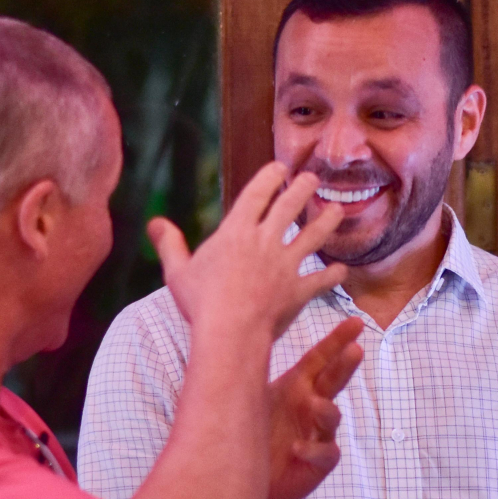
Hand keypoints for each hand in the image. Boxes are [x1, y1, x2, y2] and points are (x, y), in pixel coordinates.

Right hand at [148, 163, 343, 341]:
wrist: (231, 332)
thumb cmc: (201, 303)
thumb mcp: (178, 272)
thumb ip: (170, 244)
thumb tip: (155, 223)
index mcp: (236, 231)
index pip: (256, 194)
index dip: (270, 176)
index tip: (280, 166)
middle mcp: (265, 241)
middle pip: (289, 207)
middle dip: (302, 188)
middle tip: (312, 179)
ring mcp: (285, 265)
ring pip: (313, 236)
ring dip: (326, 222)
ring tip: (337, 210)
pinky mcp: (298, 290)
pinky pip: (321, 279)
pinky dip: (332, 275)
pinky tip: (342, 270)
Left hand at [267, 319, 362, 498]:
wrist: (249, 477)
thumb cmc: (252, 432)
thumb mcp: (251, 397)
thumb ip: (250, 371)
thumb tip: (236, 334)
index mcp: (297, 386)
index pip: (321, 359)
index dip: (338, 340)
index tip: (356, 322)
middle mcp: (310, 406)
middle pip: (333, 381)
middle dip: (346, 365)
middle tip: (356, 350)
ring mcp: (318, 433)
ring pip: (332, 415)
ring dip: (326, 410)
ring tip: (315, 405)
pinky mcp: (319, 461)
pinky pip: (324, 452)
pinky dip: (312, 449)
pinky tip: (296, 448)